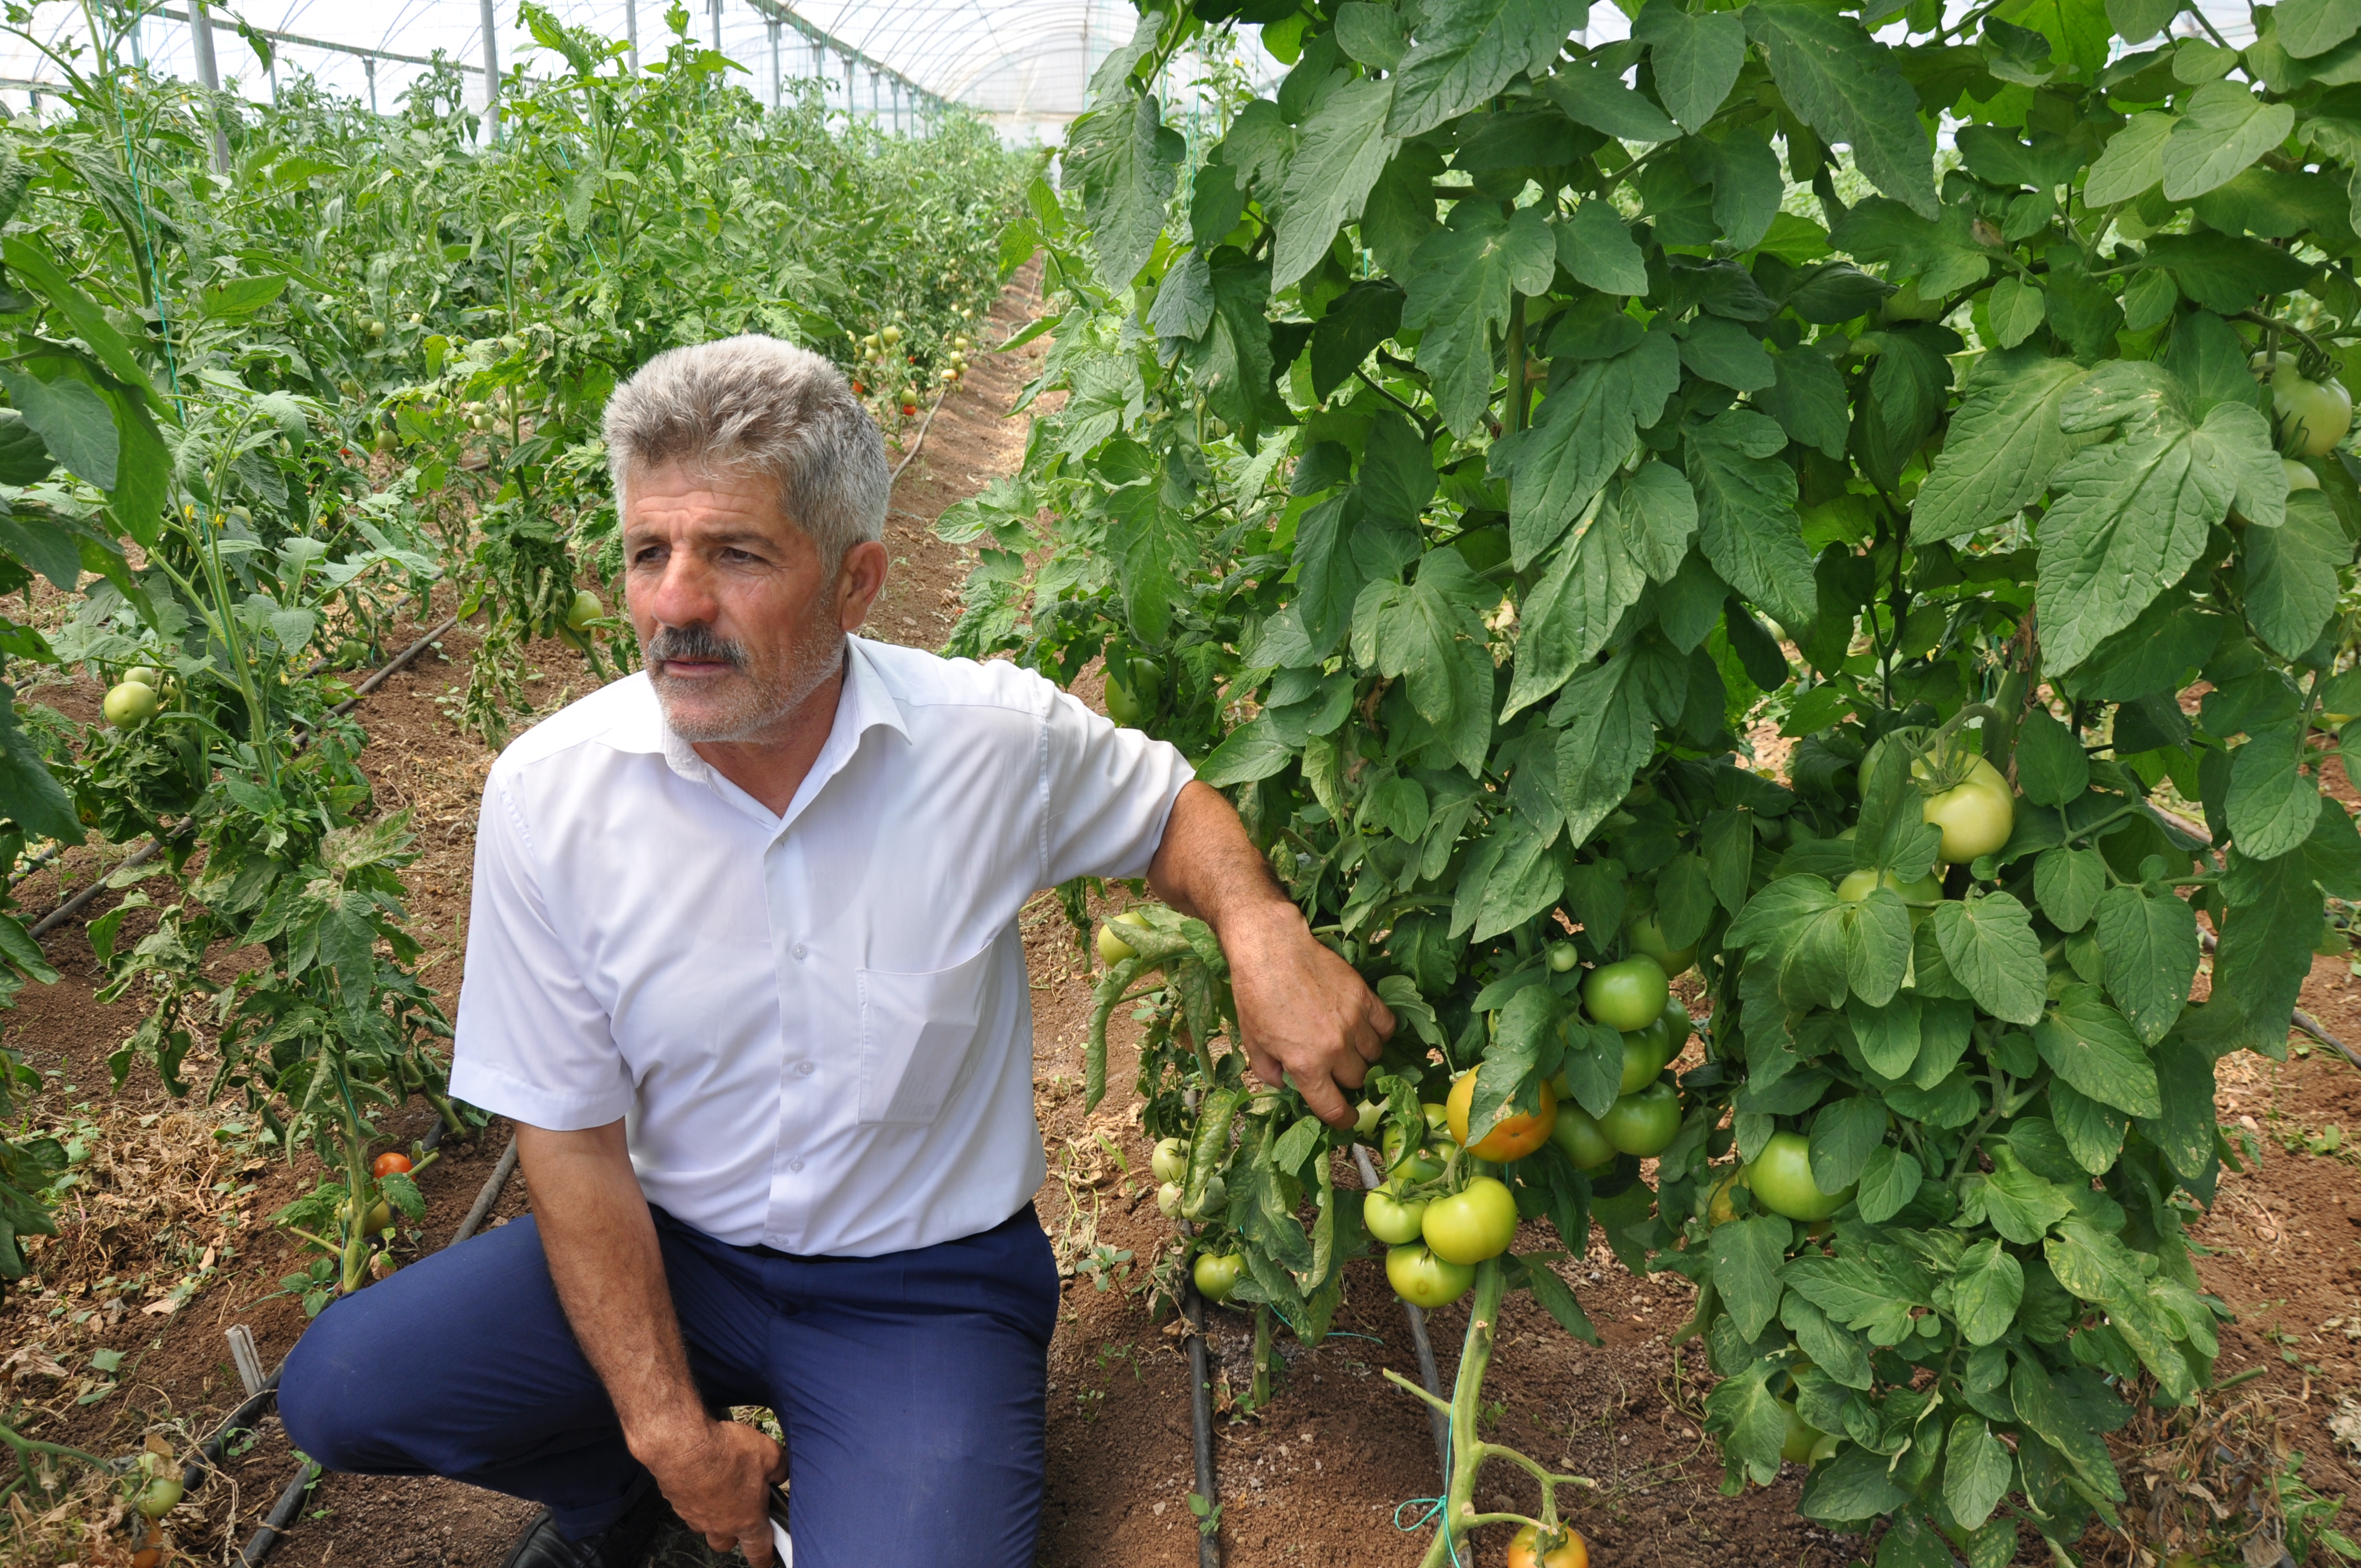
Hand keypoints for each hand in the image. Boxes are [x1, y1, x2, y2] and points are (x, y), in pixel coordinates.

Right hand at [638, 1417, 788, 1565]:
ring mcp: (696, 1517)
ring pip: (706, 1526)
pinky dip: (697, 1498)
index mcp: (747, 1520)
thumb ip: (780, 1469)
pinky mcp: (678, 1504)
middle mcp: (720, 1525)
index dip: (764, 1558)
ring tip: (721, 1491)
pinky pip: (690, 1508)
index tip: (766, 1560)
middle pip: (727, 1544)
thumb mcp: (769, 1454)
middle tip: (742, 1514)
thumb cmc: (728, 1453)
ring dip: (714, 1516)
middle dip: (735, 1535)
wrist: (683, 1447)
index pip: (758, 1551)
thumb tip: (781, 1474)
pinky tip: (702, 1479)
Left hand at [1221, 902, 1393, 1126]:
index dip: (1342, 1120)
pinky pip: (1387, 1026)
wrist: (1271, 949)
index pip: (1334, 1108)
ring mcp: (1353, 1022)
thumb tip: (1285, 1085)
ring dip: (1363, 1055)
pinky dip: (1379, 1031)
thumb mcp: (1252, 1041)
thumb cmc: (1255, 995)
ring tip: (1348, 1044)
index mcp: (1306, 1065)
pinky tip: (1365, 1026)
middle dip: (1347, 1080)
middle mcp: (1335, 1048)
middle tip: (1335, 1068)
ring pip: (1375, 1055)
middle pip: (1358, 1079)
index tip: (1345, 1119)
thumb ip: (1269, 1072)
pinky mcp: (1365, 997)